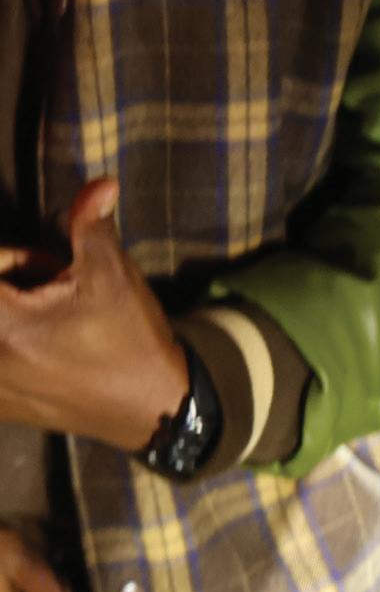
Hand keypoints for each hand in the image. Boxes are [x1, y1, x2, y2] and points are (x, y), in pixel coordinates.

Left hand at [0, 179, 186, 453]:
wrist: (152, 408)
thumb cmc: (131, 339)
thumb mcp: (112, 273)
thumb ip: (90, 223)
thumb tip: (100, 183)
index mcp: (4, 328)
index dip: (11, 258)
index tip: (47, 265)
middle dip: (10, 279)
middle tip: (50, 284)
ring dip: (10, 310)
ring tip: (50, 315)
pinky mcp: (1, 407)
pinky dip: (11, 341)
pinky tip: (43, 345)